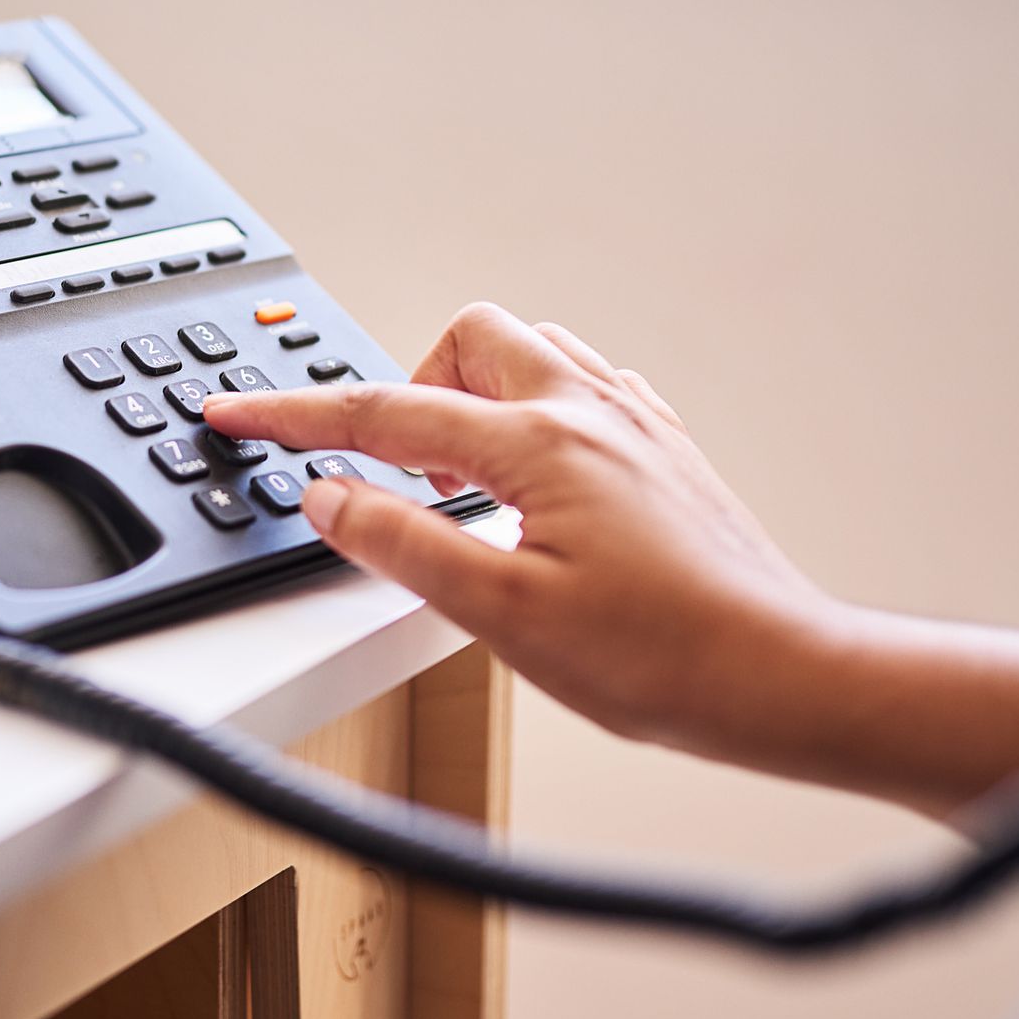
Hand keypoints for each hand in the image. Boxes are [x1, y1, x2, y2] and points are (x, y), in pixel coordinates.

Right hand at [201, 303, 840, 749]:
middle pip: (466, 341)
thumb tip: (330, 498)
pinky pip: (581, 387)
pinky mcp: (664, 452)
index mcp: (537, 444)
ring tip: (454, 479)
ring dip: (471, 394)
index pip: (384, 413)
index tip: (239, 409)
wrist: (780, 677)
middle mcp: (589, 413)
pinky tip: (529, 478)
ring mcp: (634, 426)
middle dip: (407, 386)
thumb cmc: (658, 658)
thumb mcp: (500, 614)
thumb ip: (401, 545)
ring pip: (529, 353)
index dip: (295, 414)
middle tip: (388, 466)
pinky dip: (529, 412)